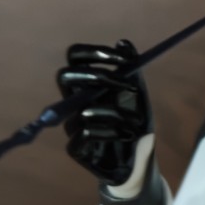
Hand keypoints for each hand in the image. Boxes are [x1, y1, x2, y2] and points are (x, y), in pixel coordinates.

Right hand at [56, 39, 153, 187]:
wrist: (137, 162)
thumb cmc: (135, 124)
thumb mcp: (139, 97)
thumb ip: (132, 71)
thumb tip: (123, 42)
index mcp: (87, 84)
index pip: (75, 57)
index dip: (94, 51)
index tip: (122, 57)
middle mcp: (75, 101)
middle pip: (65, 75)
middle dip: (99, 76)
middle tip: (128, 84)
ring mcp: (72, 124)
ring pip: (85, 109)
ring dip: (118, 113)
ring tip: (137, 123)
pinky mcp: (75, 148)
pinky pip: (85, 132)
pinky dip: (111, 132)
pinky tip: (127, 136)